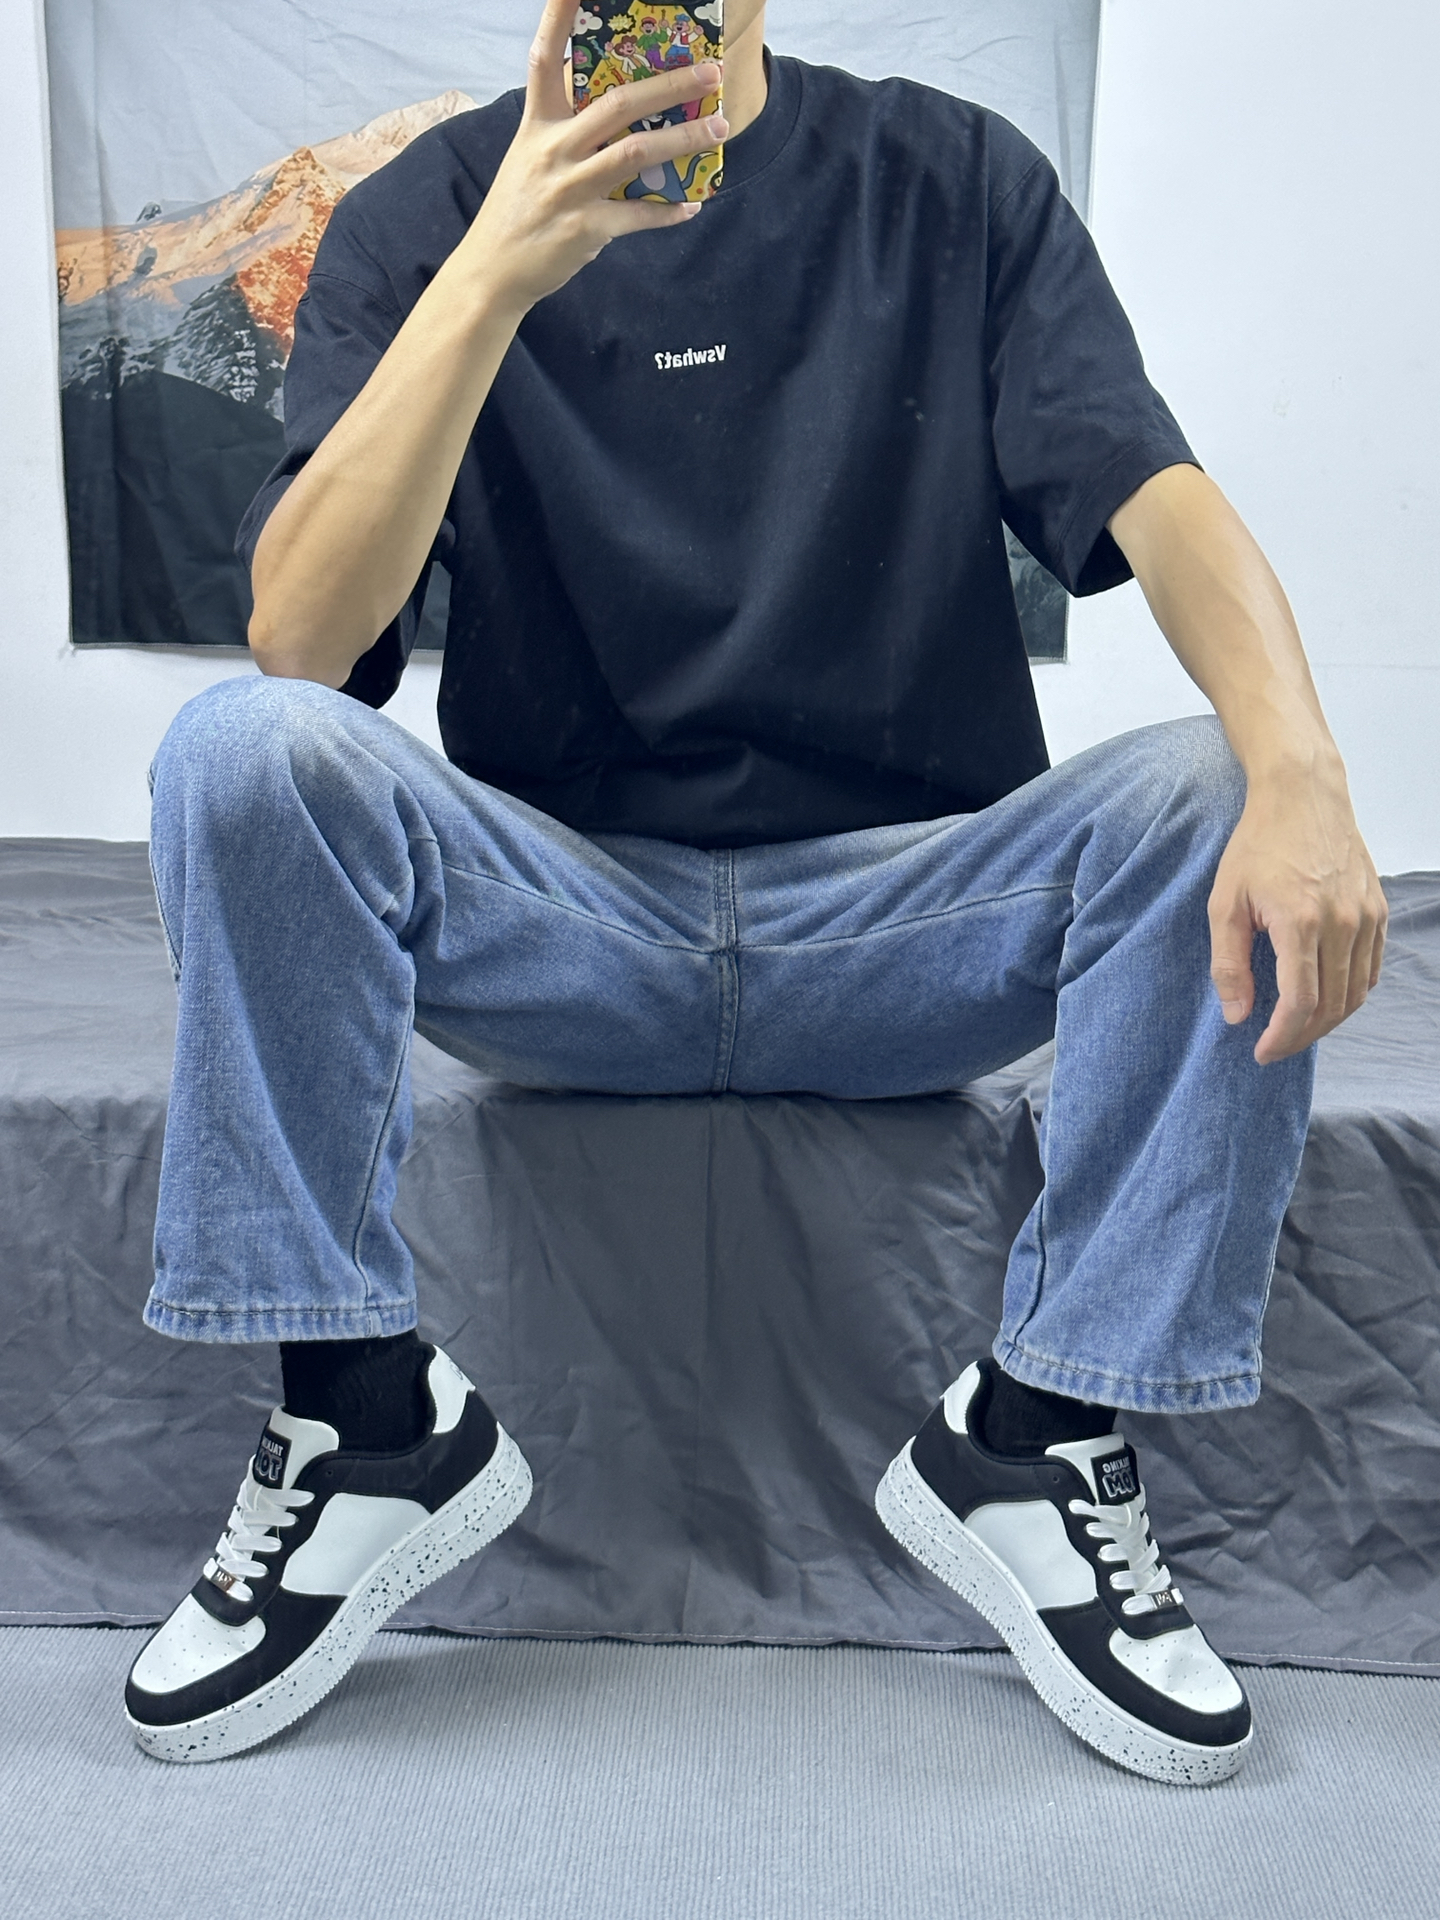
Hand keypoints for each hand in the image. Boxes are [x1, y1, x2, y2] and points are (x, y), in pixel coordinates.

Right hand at [459, 0, 726, 315]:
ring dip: (684, 140)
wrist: (492, 271)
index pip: (546, 59)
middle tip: (711, 72)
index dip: (559, 18)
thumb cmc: (517, 210)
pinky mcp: (584, 229)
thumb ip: (566, 130)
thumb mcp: (529, 157)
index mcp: (537, 125)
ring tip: (718, 128)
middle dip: (670, 85)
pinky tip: (691, 205)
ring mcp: (569, 189)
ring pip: (635, 153)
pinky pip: (637, 216)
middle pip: (617, 103)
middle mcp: (553, 150)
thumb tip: (616, 107)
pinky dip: (667, 211)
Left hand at [1208, 761, 1387, 1063]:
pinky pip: (1371, 968)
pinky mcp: (1378, 910)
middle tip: (1275, 1046)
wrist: (1303, 795)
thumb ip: (1229, 963)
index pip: (1299, 1003)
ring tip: (1297, 1028)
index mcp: (1301, 923)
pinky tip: (1327, 999)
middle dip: (1302, 1036)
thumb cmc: (1258, 844)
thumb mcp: (1225, 902)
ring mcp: (1365, 917)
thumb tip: (1236, 1015)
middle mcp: (1342, 923)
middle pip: (1331, 1006)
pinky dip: (1351, 993)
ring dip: (1327, 1021)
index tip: (1262, 1053)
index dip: (1282, 1038)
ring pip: (1355, 992)